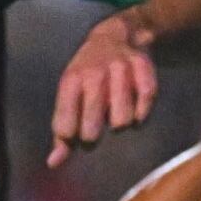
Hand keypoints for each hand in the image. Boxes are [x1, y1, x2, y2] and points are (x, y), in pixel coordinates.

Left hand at [50, 12, 159, 167]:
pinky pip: (146, 104)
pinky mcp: (144, 68)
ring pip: (123, 120)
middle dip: (93, 134)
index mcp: (70, 82)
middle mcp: (94, 75)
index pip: (65, 123)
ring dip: (120, 122)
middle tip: (95, 129)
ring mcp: (120, 70)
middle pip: (93, 124)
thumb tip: (54, 163)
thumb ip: (62, 132)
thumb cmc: (87, 76)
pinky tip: (135, 109)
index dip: (70, 136)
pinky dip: (142, 113)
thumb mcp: (69, 96)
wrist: (117, 36)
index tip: (75, 136)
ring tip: (115, 112)